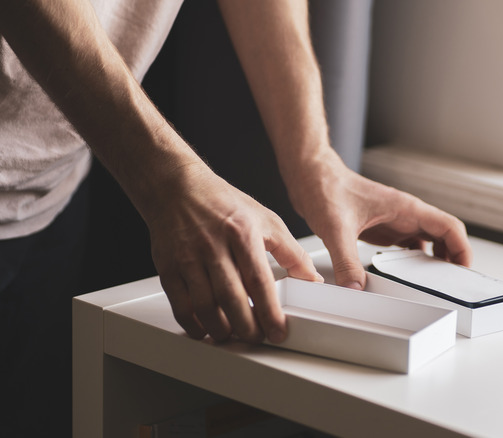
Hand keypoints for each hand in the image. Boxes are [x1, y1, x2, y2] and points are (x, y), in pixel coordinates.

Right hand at [146, 163, 320, 342]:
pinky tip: (206, 329)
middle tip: (257, 338)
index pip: (259, 280)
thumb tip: (312, 279)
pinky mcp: (167, 267)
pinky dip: (194, 324)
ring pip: (204, 306)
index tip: (278, 330)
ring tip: (234, 335)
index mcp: (242, 233)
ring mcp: (188, 257)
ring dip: (221, 328)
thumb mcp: (266, 220)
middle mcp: (213, 245)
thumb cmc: (223, 203)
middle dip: (246, 326)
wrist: (176, 188)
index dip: (269, 311)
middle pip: (231, 298)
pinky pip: (180, 304)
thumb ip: (291, 252)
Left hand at [288, 152, 472, 289]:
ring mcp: (395, 220)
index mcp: (406, 208)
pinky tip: (408, 273)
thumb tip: (354, 288)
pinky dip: (415, 259)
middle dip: (453, 258)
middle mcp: (405, 213)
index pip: (449, 227)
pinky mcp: (383, 226)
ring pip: (429, 240)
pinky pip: (409, 243)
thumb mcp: (336, 229)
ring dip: (436, 259)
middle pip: (444, 236)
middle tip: (452, 284)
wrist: (310, 174)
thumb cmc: (326, 188)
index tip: (464, 271)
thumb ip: (346, 261)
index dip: (462, 249)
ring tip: (435, 282)